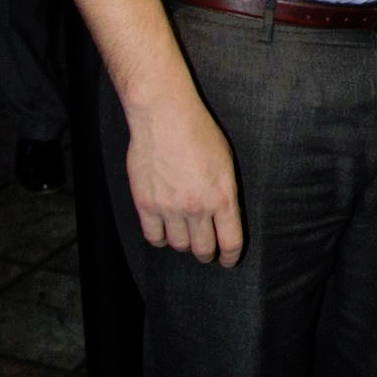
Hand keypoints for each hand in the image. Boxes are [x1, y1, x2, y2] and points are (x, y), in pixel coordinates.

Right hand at [126, 90, 242, 266]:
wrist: (165, 116)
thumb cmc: (200, 132)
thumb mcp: (226, 162)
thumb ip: (225, 192)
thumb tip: (224, 215)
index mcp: (222, 197)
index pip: (230, 242)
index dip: (230, 257)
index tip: (228, 260)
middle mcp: (197, 207)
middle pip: (203, 249)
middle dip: (207, 253)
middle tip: (206, 250)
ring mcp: (169, 208)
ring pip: (179, 245)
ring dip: (184, 244)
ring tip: (185, 236)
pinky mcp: (146, 204)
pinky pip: (154, 237)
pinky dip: (161, 239)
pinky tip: (165, 232)